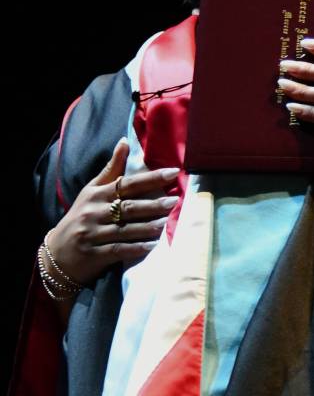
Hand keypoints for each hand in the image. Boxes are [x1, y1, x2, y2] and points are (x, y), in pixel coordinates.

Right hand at [45, 139, 180, 284]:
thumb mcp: (91, 191)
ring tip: (167, 222)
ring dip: (147, 227)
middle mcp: (94, 212)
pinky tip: (152, 246)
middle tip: (174, 201)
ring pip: (125, 229)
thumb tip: (125, 141)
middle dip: (152, 204)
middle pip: (128, 207)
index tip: (173, 173)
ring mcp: (93, 234)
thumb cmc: (81, 216)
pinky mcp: (94, 253)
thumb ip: (111, 169)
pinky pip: (118, 249)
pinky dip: (136, 248)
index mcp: (96, 194)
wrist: (57, 252)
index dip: (151, 178)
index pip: (127, 183)